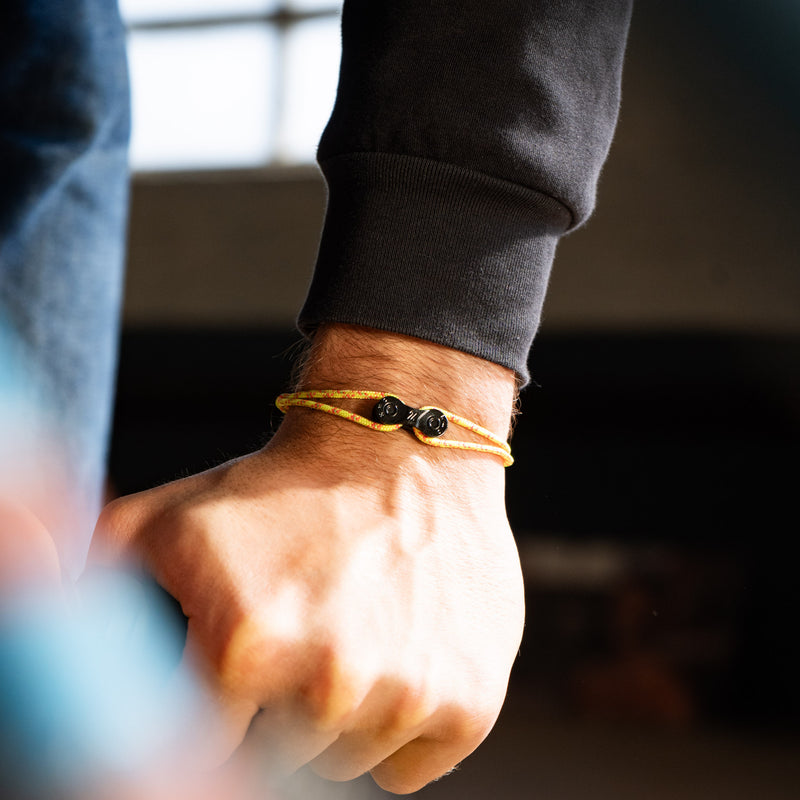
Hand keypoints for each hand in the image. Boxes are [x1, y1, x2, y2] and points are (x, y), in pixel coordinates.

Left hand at [90, 325, 524, 793]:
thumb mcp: (174, 518)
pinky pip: (409, 765)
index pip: (198, 751)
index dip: (213, 714)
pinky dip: (401, 729)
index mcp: (242, 649)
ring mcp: (406, 698)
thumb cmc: (286, 485)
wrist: (404, 446)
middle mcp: (327, 685)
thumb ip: (87, 573)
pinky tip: (396, 654)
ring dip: (341, 719)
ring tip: (349, 633)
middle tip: (298, 641)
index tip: (232, 680)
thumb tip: (23, 584)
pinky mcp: (469, 703)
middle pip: (279, 760)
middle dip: (278, 714)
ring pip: (348, 763)